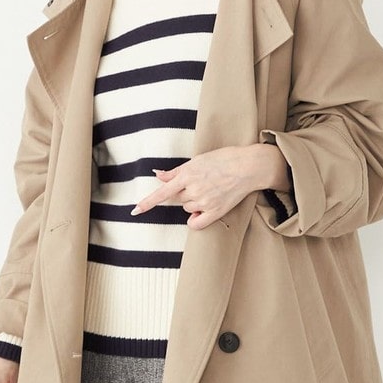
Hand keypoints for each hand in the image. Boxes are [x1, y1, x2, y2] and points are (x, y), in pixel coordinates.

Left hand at [129, 144, 282, 228]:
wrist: (248, 166)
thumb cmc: (223, 159)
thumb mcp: (197, 160)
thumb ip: (176, 171)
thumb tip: (157, 175)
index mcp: (187, 175)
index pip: (162, 192)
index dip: (147, 203)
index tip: (134, 211)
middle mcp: (194, 189)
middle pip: (177, 199)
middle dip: (184, 192)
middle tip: (201, 182)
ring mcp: (204, 201)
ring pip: (187, 208)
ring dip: (193, 202)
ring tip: (210, 189)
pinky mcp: (215, 211)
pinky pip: (196, 223)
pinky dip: (196, 218)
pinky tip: (203, 210)